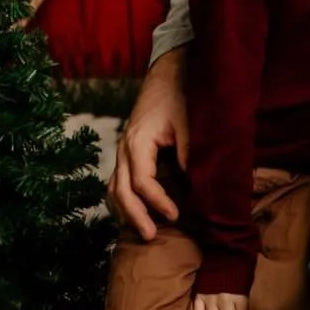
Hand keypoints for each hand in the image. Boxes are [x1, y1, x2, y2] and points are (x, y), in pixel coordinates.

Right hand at [108, 50, 188, 239]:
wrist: (169, 72)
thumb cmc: (181, 96)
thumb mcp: (189, 124)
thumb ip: (189, 154)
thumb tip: (194, 186)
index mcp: (138, 141)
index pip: (141, 181)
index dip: (158, 201)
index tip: (177, 215)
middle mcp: (124, 148)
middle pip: (120, 190)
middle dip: (135, 216)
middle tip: (152, 237)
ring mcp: (123, 151)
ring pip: (114, 189)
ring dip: (127, 212)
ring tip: (143, 233)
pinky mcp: (128, 153)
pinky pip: (119, 183)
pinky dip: (125, 201)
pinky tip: (138, 216)